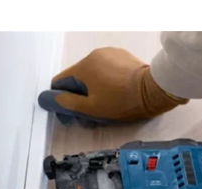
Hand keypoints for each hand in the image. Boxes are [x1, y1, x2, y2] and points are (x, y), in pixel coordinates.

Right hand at [38, 47, 186, 126]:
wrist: (154, 90)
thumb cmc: (122, 101)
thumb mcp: (92, 108)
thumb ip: (68, 104)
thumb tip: (47, 99)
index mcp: (83, 67)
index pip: (60, 83)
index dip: (62, 101)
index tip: (71, 117)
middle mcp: (94, 56)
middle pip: (79, 81)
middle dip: (81, 101)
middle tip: (91, 121)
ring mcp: (111, 55)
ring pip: (94, 78)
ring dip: (95, 95)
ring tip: (107, 112)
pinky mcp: (125, 58)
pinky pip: (109, 73)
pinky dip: (108, 86)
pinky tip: (118, 98)